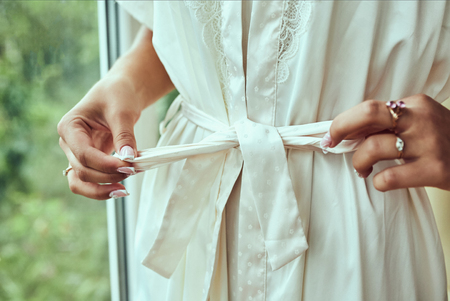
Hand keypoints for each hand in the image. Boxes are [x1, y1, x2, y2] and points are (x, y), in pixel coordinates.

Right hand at [57, 26, 173, 199]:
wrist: (120, 93)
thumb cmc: (118, 95)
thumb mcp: (122, 111)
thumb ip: (124, 135)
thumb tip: (128, 158)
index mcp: (69, 126)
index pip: (83, 154)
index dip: (105, 164)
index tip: (129, 167)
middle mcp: (69, 143)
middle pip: (83, 170)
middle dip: (108, 175)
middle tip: (134, 171)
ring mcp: (77, 154)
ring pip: (81, 181)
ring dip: (101, 189)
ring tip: (124, 190)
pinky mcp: (89, 161)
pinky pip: (90, 181)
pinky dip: (103, 187)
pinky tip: (121, 189)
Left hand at [323, 94, 449, 190]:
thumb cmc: (446, 141)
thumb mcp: (423, 122)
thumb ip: (392, 123)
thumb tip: (350, 132)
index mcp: (415, 104)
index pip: (369, 107)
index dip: (344, 121)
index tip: (331, 134)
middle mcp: (421, 119)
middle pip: (369, 114)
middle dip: (342, 128)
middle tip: (333, 144)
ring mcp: (430, 144)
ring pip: (373, 147)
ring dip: (358, 161)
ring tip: (363, 169)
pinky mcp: (436, 169)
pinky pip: (390, 177)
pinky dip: (378, 182)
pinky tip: (382, 182)